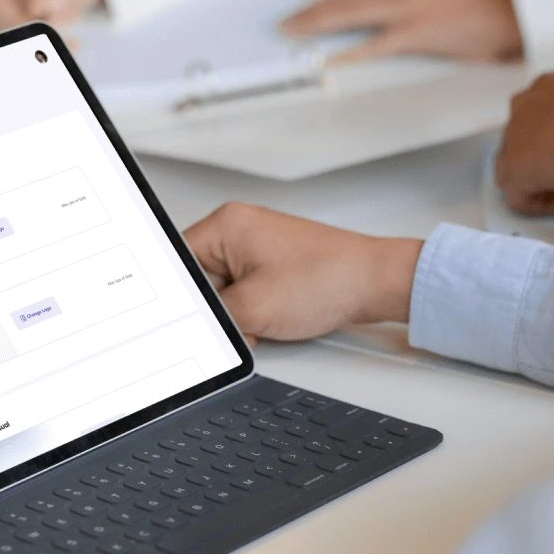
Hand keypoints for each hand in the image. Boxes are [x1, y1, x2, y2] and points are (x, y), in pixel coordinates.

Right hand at [184, 203, 422, 343]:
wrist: (375, 283)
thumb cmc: (330, 279)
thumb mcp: (254, 309)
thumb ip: (214, 320)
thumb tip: (195, 330)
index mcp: (227, 224)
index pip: (178, 263)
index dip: (180, 298)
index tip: (185, 321)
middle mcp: (240, 228)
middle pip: (201, 279)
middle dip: (216, 308)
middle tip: (236, 321)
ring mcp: (258, 246)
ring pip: (224, 290)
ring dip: (238, 312)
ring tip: (263, 316)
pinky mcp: (273, 264)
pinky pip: (245, 292)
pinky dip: (254, 310)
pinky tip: (273, 316)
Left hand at [280, 0, 523, 63]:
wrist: (504, 17)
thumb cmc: (468, 11)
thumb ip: (398, 0)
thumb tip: (365, 14)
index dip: (325, 2)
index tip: (304, 11)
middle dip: (312, 12)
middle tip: (288, 23)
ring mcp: (407, 9)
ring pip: (352, 15)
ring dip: (320, 25)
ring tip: (297, 34)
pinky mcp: (416, 32)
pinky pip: (375, 44)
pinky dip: (351, 51)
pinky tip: (332, 57)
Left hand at [496, 69, 553, 214]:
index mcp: (546, 87)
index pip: (542, 117)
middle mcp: (523, 107)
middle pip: (525, 143)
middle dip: (549, 161)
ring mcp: (514, 138)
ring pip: (518, 170)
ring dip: (546, 184)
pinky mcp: (516, 170)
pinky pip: (522, 197)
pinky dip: (548, 205)